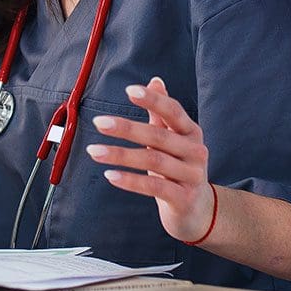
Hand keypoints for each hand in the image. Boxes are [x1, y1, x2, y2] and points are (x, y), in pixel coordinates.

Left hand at [87, 77, 215, 243]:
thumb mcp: (172, 139)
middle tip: (99, 122)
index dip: (153, 100)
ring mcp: (192, 176)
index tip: (129, 91)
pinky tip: (109, 175)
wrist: (196, 210)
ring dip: (120, 155)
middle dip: (127, 128)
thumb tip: (155, 80)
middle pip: (159, 135)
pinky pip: (154, 186)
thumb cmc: (178, 168)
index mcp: (192, 132)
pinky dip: (130, 180)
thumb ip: (162, 112)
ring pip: (153, 160)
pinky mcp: (184, 198)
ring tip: (94, 151)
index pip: (173, 111)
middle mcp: (196, 151)